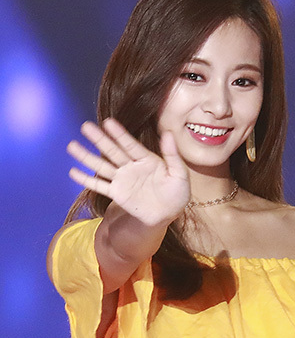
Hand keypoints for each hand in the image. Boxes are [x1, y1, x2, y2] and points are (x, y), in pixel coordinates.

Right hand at [67, 118, 189, 225]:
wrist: (167, 216)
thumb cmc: (176, 195)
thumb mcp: (180, 175)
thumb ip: (172, 155)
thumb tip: (168, 133)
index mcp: (147, 159)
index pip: (130, 145)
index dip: (119, 134)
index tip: (108, 122)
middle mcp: (131, 167)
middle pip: (112, 151)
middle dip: (99, 140)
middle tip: (85, 126)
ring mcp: (122, 179)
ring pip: (102, 166)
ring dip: (87, 157)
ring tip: (72, 146)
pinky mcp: (116, 193)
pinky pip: (99, 186)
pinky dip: (86, 180)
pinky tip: (72, 172)